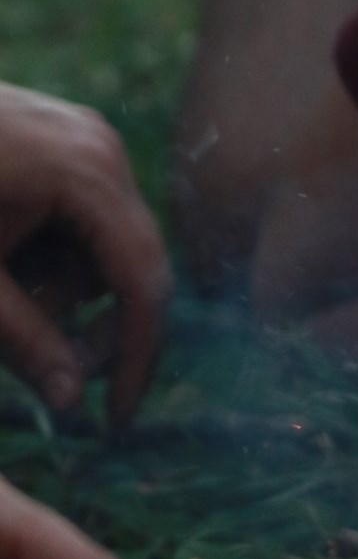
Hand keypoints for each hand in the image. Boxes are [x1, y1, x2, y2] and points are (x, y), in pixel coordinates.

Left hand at [0, 85, 170, 423]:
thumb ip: (25, 343)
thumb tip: (74, 404)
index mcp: (87, 176)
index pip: (143, 284)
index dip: (133, 359)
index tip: (114, 419)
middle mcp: (101, 149)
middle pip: (131, 266)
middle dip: (89, 325)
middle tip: (47, 372)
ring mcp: (83, 138)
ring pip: (104, 246)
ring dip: (61, 291)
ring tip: (3, 298)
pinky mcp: (58, 141)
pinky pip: (82, 216)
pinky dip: (49, 256)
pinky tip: (4, 261)